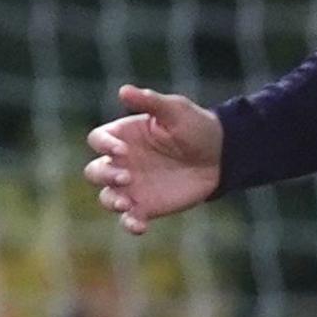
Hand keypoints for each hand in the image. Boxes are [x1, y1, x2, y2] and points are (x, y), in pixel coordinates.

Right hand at [82, 85, 222, 231]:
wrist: (222, 156)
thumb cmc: (196, 126)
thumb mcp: (175, 110)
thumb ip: (150, 101)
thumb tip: (123, 90)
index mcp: (123, 136)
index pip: (98, 141)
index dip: (104, 146)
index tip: (122, 151)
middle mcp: (122, 162)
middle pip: (94, 171)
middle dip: (104, 175)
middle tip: (126, 177)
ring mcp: (132, 187)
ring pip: (106, 197)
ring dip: (111, 201)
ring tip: (125, 203)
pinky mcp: (146, 207)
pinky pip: (129, 219)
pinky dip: (129, 224)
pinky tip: (140, 226)